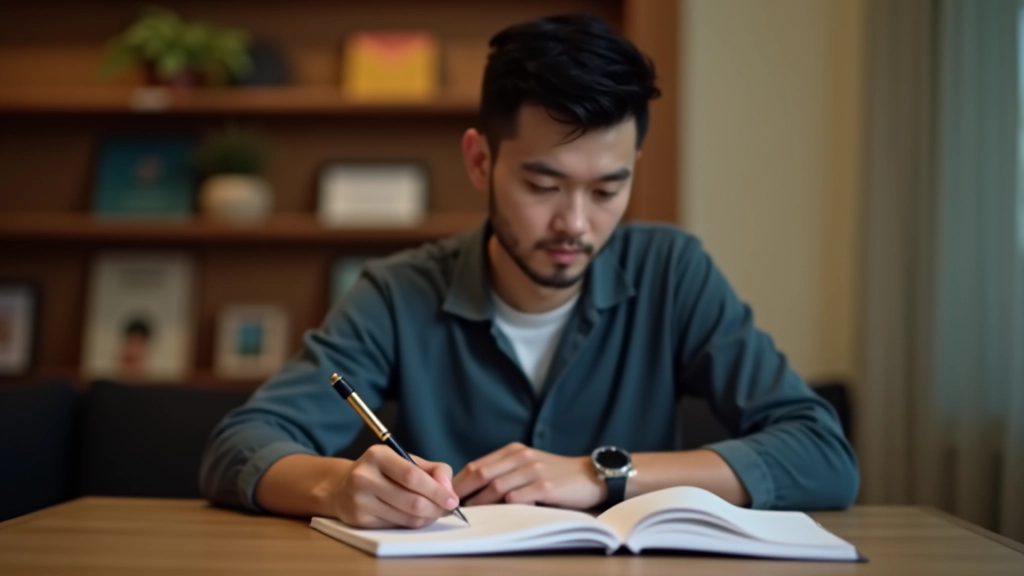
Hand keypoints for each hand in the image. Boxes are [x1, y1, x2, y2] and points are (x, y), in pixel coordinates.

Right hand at [328, 444, 459, 528]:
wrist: (342, 487)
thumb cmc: (382, 472)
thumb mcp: (406, 460)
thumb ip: (433, 469)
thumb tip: (449, 489)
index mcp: (377, 455)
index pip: (412, 477)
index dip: (436, 491)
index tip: (452, 500)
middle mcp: (364, 477)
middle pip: (412, 501)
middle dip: (436, 508)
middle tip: (447, 509)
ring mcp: (359, 500)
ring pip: (406, 517)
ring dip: (427, 518)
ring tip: (434, 512)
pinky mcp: (359, 520)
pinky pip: (396, 526)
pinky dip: (412, 524)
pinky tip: (415, 517)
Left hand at [452, 442, 606, 508]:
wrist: (591, 475)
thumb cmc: (556, 474)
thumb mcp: (528, 464)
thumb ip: (504, 471)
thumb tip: (472, 490)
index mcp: (513, 451)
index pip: (477, 465)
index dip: (458, 482)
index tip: (446, 497)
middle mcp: (521, 457)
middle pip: (481, 473)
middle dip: (462, 492)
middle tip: (450, 509)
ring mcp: (534, 471)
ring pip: (496, 487)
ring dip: (479, 503)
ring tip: (469, 515)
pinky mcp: (546, 487)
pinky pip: (517, 498)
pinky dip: (502, 508)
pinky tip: (496, 516)